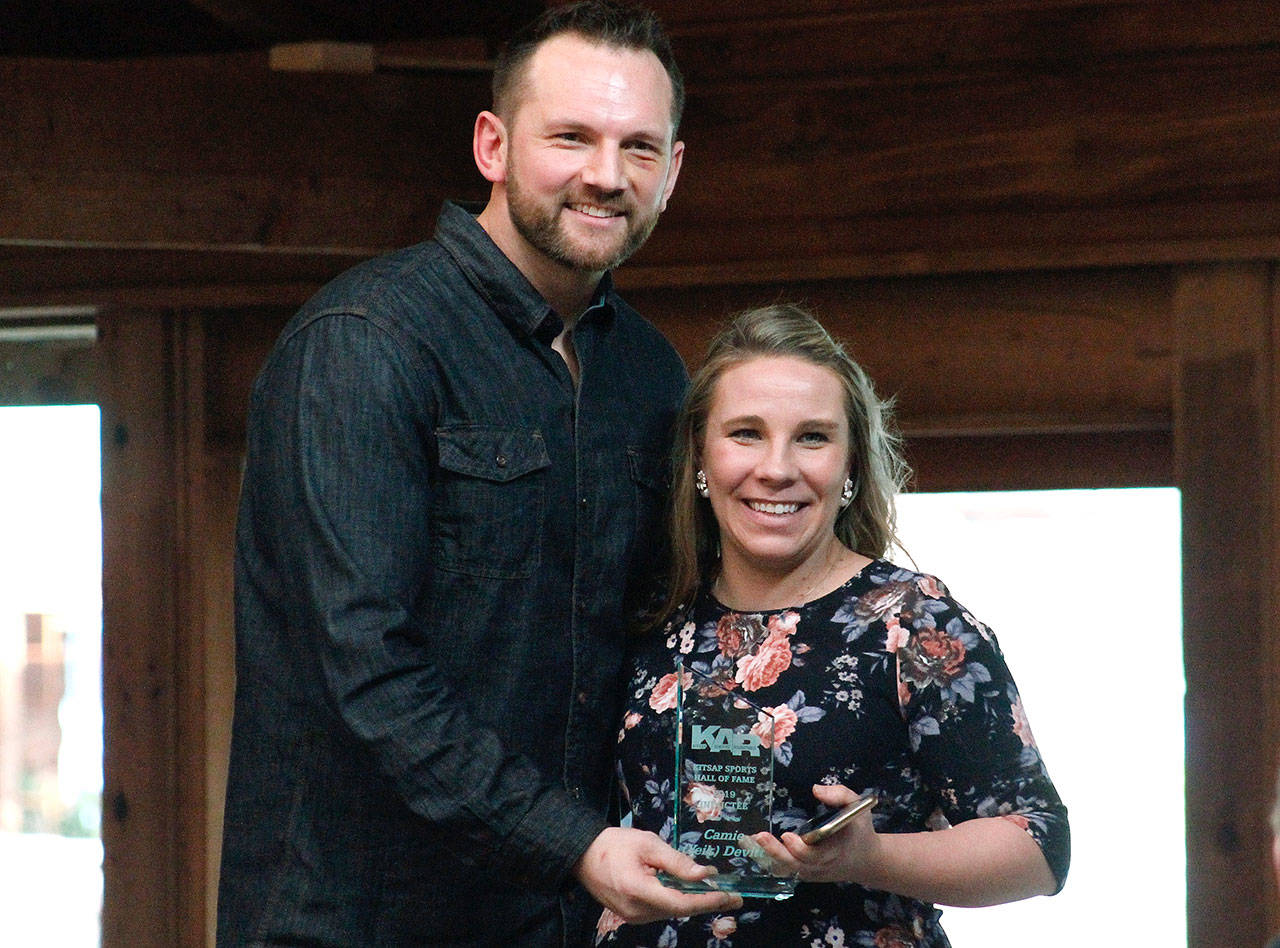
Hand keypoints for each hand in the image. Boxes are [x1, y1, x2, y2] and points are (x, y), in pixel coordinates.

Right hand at [573, 827, 743, 924]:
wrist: (584, 856)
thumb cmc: (616, 844)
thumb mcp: (648, 843)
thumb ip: (677, 862)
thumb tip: (705, 875)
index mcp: (638, 890)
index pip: (680, 902)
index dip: (707, 901)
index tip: (729, 896)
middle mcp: (636, 911)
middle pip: (679, 909)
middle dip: (706, 902)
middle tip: (734, 896)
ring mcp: (634, 917)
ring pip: (672, 911)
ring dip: (693, 901)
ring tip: (716, 892)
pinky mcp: (633, 916)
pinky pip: (662, 910)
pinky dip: (678, 901)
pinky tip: (690, 891)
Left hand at [748, 783, 879, 883]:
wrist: (867, 861)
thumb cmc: (860, 830)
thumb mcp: (858, 807)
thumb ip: (840, 795)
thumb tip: (816, 789)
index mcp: (835, 851)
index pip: (815, 856)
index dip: (800, 849)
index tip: (787, 835)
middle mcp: (821, 866)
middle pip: (795, 865)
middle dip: (775, 852)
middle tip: (758, 837)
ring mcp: (811, 872)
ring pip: (786, 870)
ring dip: (765, 857)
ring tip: (747, 841)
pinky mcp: (804, 874)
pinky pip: (784, 871)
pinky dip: (768, 861)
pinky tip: (751, 847)